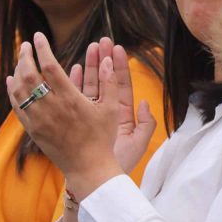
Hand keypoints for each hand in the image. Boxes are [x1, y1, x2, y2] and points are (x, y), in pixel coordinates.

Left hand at [6, 33, 148, 198]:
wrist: (88, 167)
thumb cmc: (102, 138)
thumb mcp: (111, 109)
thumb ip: (109, 82)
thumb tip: (107, 59)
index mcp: (71, 99)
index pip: (51, 66)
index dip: (43, 49)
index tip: (39, 36)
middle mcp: (51, 108)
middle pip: (30, 75)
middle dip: (25, 56)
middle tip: (27, 45)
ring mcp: (39, 120)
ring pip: (20, 90)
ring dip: (17, 71)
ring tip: (21, 60)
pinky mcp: (33, 130)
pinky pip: (17, 106)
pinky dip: (12, 91)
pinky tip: (12, 81)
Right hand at [70, 39, 156, 174]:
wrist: (97, 180)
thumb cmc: (119, 164)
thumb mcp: (138, 143)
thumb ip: (146, 123)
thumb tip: (146, 102)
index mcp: (122, 115)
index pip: (120, 85)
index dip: (119, 66)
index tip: (117, 48)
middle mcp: (106, 112)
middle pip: (104, 80)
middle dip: (103, 60)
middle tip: (101, 41)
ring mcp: (90, 114)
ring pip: (90, 85)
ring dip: (89, 66)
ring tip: (89, 48)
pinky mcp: (76, 119)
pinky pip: (75, 96)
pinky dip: (75, 82)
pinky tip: (74, 67)